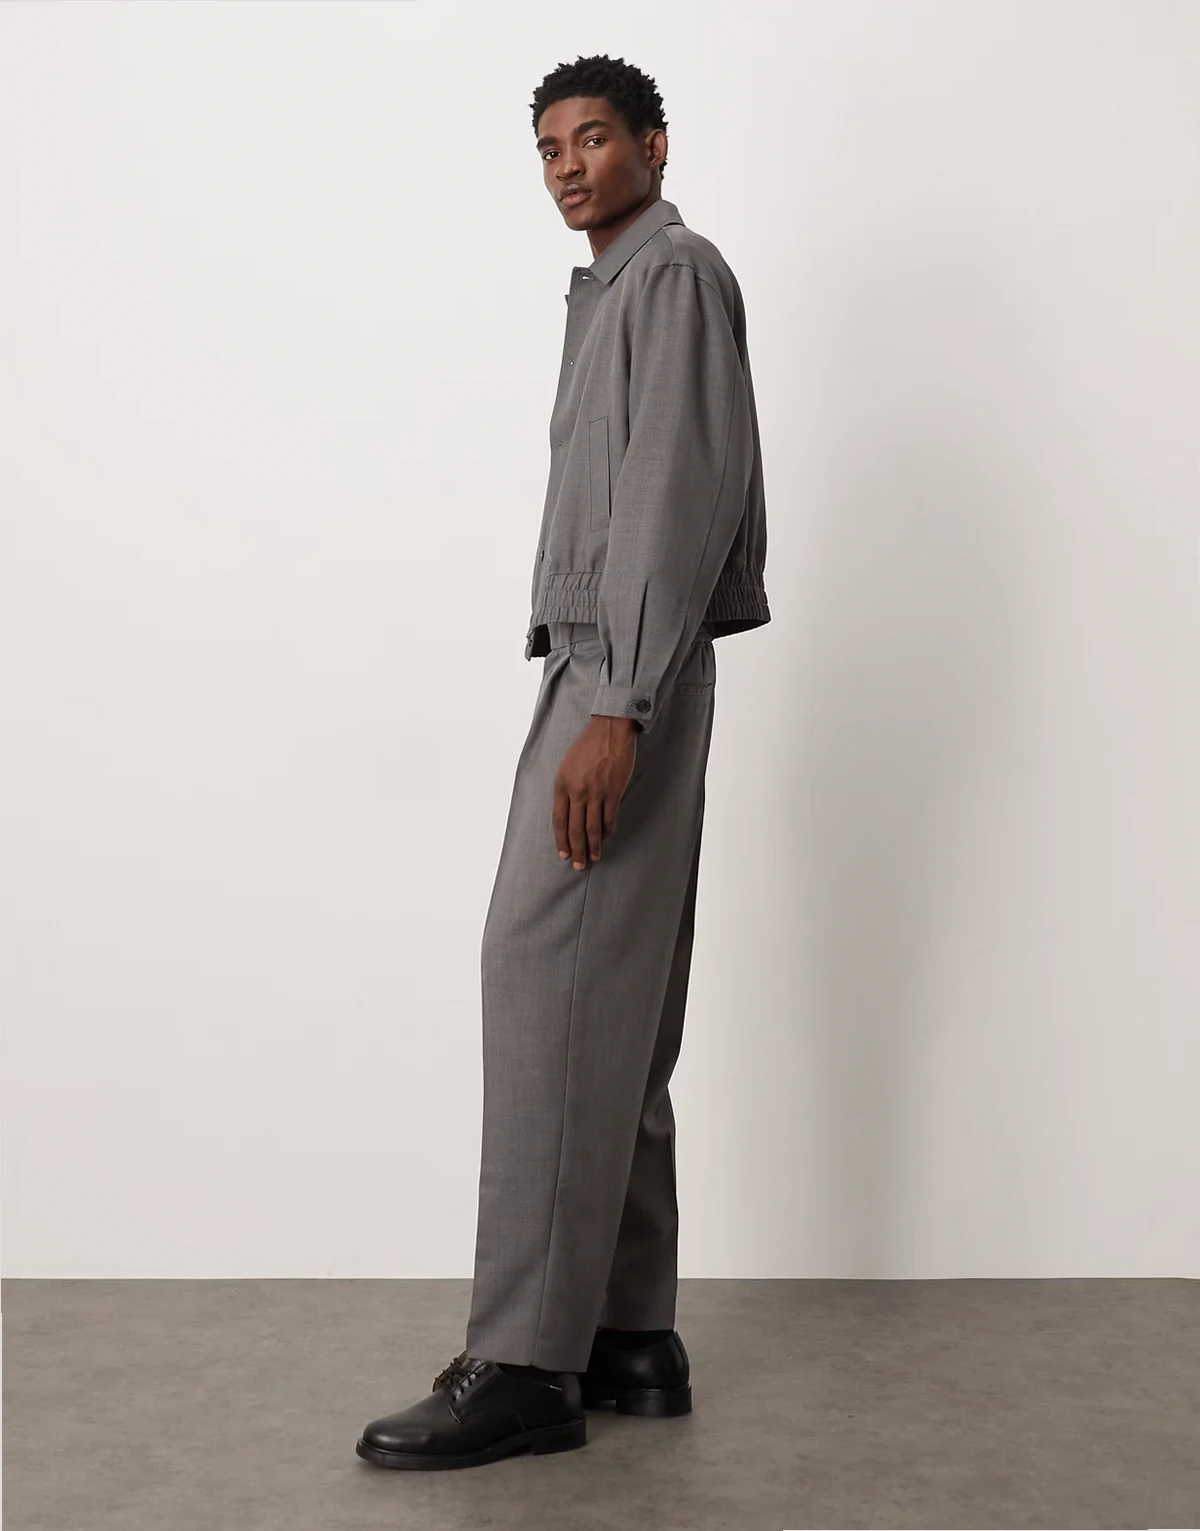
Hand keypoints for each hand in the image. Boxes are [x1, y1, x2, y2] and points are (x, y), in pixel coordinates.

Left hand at [552, 715, 638, 867]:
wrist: (609, 729)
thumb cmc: (587, 745)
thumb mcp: (567, 765)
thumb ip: (566, 788)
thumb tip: (570, 813)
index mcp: (562, 784)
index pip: (558, 820)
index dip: (561, 840)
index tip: (563, 854)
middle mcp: (577, 791)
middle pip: (575, 829)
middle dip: (576, 850)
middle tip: (578, 865)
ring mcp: (596, 792)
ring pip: (592, 828)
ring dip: (593, 846)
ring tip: (593, 858)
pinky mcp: (613, 791)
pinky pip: (609, 818)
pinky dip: (607, 831)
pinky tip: (606, 838)